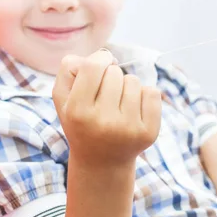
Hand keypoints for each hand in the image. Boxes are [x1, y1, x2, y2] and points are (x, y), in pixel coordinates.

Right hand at [52, 49, 161, 167]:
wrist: (101, 161)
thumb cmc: (81, 121)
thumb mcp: (63, 98)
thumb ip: (69, 69)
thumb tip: (100, 55)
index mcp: (78, 112)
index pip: (93, 66)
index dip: (99, 58)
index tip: (100, 64)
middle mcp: (103, 122)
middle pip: (115, 72)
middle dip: (110, 76)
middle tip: (104, 95)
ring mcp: (128, 129)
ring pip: (134, 81)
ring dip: (126, 86)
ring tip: (117, 105)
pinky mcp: (149, 133)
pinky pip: (152, 92)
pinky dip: (144, 95)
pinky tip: (133, 111)